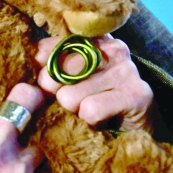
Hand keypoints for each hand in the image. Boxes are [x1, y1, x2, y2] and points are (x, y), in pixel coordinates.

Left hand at [36, 34, 154, 133]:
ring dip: (75, 112)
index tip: (51, 85)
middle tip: (74, 104)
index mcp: (94, 39)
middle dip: (57, 95)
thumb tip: (33, 61)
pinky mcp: (137, 93)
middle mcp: (112, 47)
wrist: (138, 133)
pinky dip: (90, 122)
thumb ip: (51, 68)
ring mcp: (126, 69)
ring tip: (91, 113)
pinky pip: (90, 109)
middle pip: (57, 72)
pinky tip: (102, 121)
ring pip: (70, 95)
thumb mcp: (70, 82)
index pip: (51, 47)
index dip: (44, 70)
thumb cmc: (98, 105)